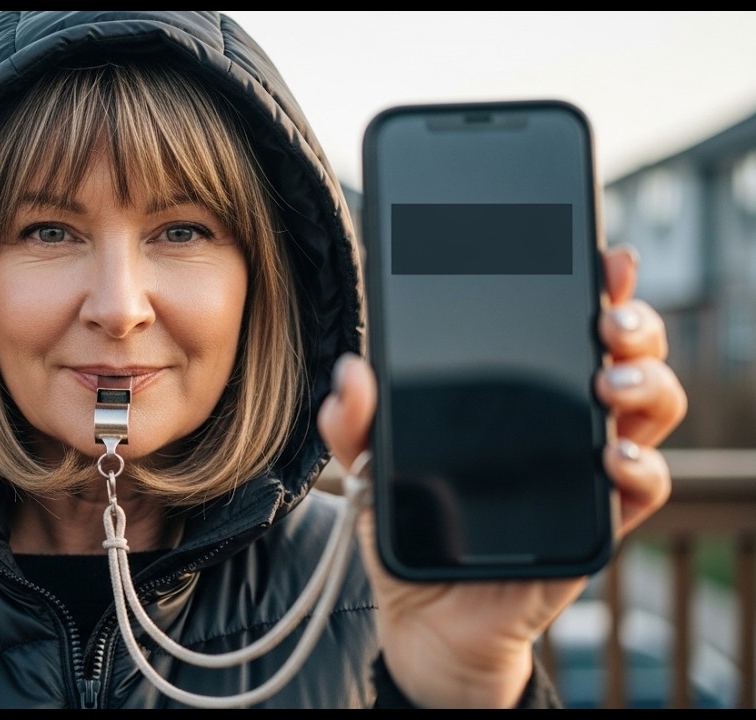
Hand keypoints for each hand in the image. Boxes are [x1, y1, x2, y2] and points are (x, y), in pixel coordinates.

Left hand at [317, 244, 686, 706]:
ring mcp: (587, 468)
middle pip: (625, 354)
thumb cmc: (410, 527)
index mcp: (515, 393)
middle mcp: (562, 420)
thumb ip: (357, 423)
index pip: (563, 325)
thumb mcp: (369, 468)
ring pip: (650, 408)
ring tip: (607, 382)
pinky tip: (611, 454)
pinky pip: (644, 486)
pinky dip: (640, 465)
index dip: (593, 285)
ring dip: (645, 383)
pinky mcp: (598, 522)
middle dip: (633, 322)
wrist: (426, 616)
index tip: (601, 255)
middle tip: (608, 318)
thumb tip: (351, 372)